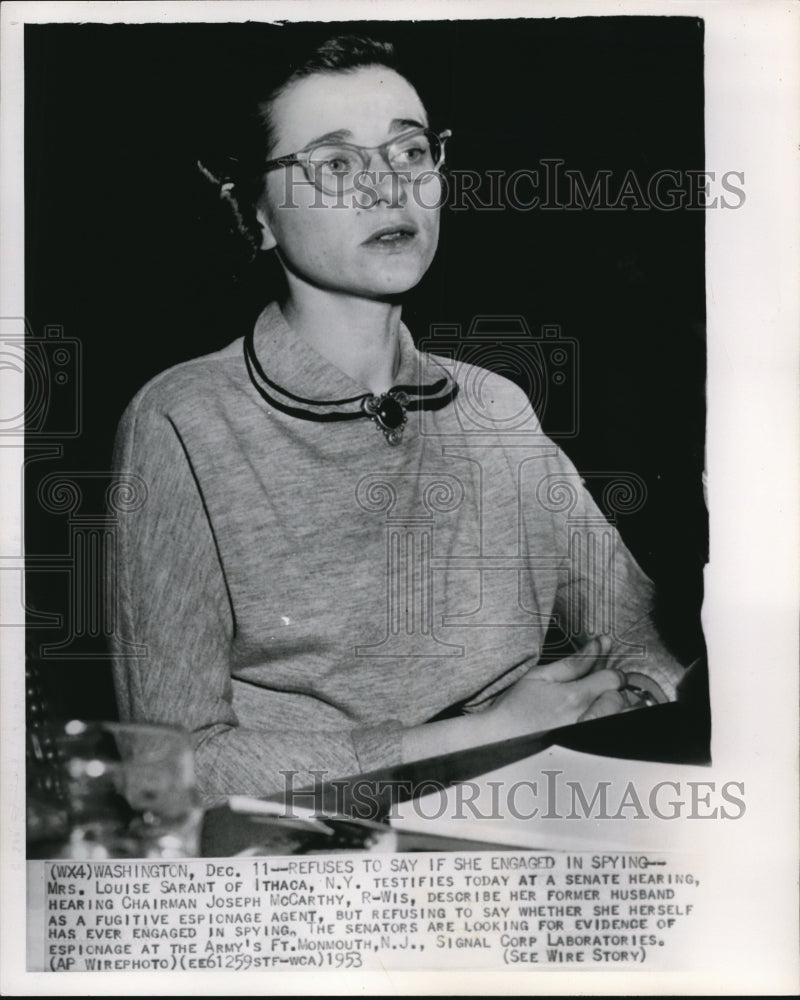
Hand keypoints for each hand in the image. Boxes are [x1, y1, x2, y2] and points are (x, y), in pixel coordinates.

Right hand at [487, 635, 627, 738]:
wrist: (500, 737)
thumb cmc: (516, 705)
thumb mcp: (540, 675)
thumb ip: (573, 662)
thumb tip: (598, 645)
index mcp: (574, 697)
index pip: (614, 679)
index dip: (613, 672)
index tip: (605, 673)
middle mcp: (584, 718)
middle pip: (621, 700)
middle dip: (618, 691)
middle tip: (606, 689)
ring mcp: (586, 737)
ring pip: (620, 719)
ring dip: (618, 709)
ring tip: (604, 705)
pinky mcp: (584, 750)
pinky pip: (609, 734)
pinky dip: (609, 723)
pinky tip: (597, 719)